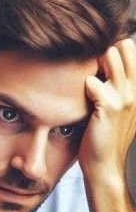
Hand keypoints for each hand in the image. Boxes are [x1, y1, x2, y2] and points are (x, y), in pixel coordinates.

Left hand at [79, 38, 135, 181]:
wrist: (104, 165)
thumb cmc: (104, 136)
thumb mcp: (117, 108)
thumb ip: (115, 87)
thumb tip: (97, 69)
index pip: (130, 47)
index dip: (110, 52)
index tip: (96, 69)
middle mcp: (135, 88)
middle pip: (122, 46)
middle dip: (102, 54)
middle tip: (90, 76)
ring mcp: (124, 96)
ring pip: (109, 56)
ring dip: (92, 67)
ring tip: (86, 88)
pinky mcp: (108, 107)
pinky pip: (92, 83)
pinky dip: (83, 88)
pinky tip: (81, 102)